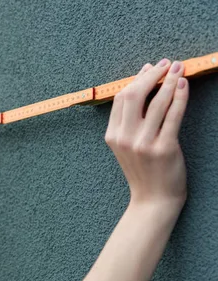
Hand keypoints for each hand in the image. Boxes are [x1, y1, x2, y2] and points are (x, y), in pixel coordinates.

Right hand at [105, 58, 188, 208]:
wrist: (153, 199)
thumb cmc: (144, 171)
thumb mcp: (127, 146)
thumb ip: (129, 121)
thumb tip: (140, 84)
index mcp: (112, 136)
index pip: (121, 99)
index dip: (137, 79)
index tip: (152, 67)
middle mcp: (125, 138)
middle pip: (134, 96)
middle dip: (152, 75)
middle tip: (167, 64)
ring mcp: (143, 144)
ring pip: (156, 103)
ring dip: (169, 81)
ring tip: (180, 69)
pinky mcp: (163, 148)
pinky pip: (173, 116)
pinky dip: (179, 97)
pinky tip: (184, 85)